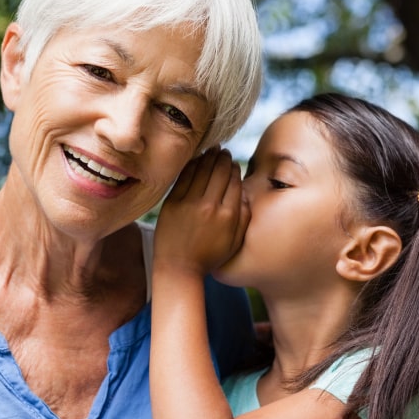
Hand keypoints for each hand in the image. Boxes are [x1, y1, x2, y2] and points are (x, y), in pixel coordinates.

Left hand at [154, 148, 249, 276]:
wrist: (178, 268)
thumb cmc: (209, 257)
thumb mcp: (234, 242)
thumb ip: (244, 217)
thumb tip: (245, 192)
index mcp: (228, 216)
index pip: (234, 181)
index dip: (234, 169)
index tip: (233, 163)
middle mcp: (210, 206)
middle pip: (219, 171)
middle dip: (223, 158)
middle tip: (223, 151)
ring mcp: (190, 203)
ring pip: (202, 170)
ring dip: (209, 157)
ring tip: (213, 150)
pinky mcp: (173, 203)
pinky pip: (184, 177)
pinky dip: (192, 165)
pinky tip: (197, 159)